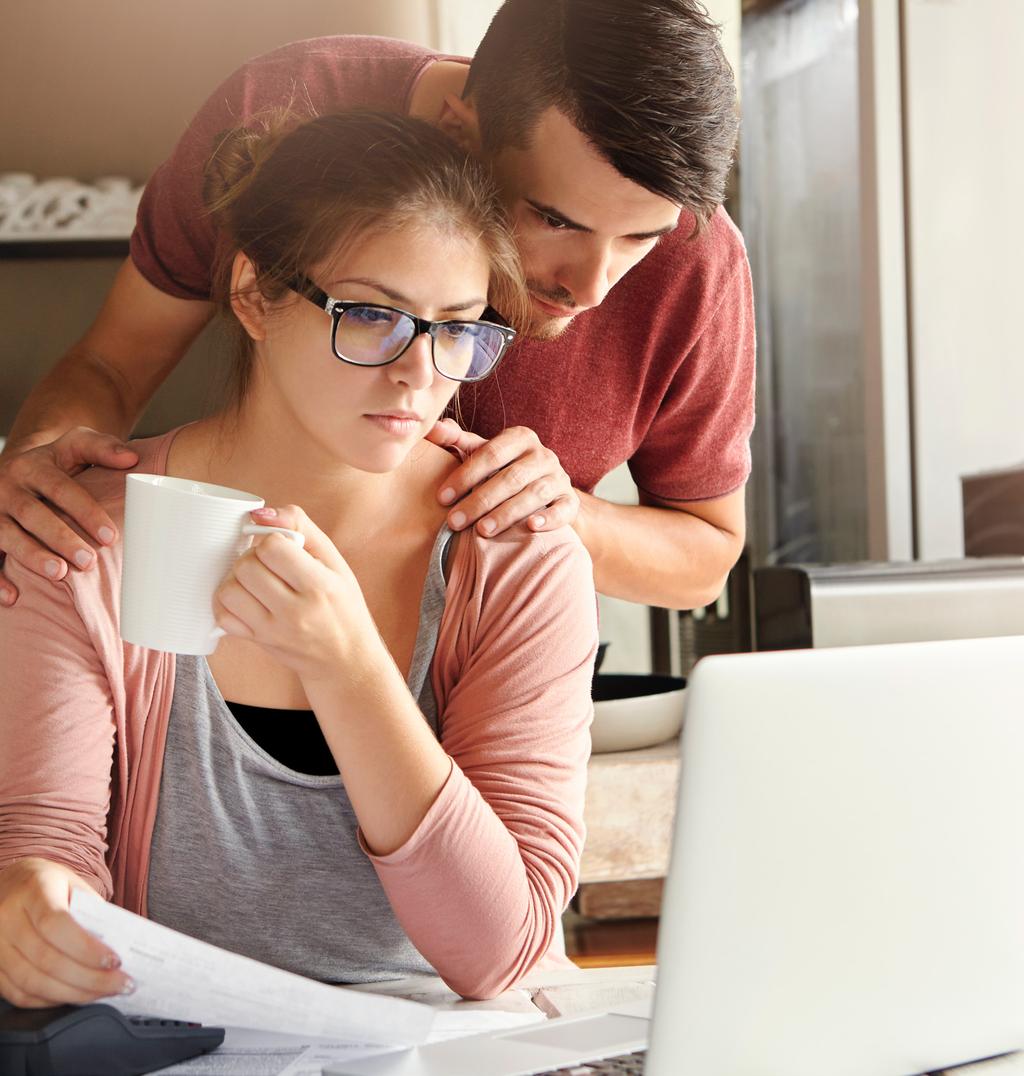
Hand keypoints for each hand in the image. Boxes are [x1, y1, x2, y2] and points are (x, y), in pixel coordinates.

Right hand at [0, 428, 138, 604]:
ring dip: (31, 557)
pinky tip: (14, 597)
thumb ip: (102, 448)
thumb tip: (131, 459)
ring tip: (59, 573)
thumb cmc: (54, 463)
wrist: (14, 468)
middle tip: (88, 560)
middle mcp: (7, 488)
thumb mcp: (74, 446)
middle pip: (33, 515)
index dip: (85, 512)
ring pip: (6, 535)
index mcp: (32, 467)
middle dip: (60, 539)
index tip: (110, 536)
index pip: (61, 489)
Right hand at [0, 858, 131, 1006]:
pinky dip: (49, 1001)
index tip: (114, 960)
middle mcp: (6, 918)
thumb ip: (92, 912)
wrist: (10, 883)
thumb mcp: (73, 885)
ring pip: (32, 983)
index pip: (56, 924)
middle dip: (89, 979)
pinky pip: (18, 994)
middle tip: (120, 984)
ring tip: (103, 993)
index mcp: (32, 891)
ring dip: (73, 994)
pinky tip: (73, 995)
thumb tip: (120, 946)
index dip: (86, 948)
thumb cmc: (49, 885)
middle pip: (46, 960)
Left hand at [213, 506, 376, 681]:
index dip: (271, 540)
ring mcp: (273, 630)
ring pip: (229, 591)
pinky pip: (223, 617)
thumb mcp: (335, 562)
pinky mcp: (258, 642)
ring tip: (255, 581)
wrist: (345, 659)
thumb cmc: (342, 606)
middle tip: (267, 564)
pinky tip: (245, 599)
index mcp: (320, 586)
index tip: (281, 547)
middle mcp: (296, 611)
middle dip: (252, 557)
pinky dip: (227, 603)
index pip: (273, 548)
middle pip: (246, 567)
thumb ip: (302, 528)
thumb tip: (260, 513)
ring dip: (236, 579)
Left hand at [425, 419, 578, 536]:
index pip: (490, 454)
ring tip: (482, 531)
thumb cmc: (505, 471)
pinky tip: (531, 527)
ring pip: (534, 494)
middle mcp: (543, 455)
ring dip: (507, 514)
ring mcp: (559, 478)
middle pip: (510, 477)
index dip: (465, 476)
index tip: (442, 498)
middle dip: (480, 501)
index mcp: (520, 438)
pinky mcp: (570, 502)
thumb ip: (457, 442)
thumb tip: (432, 428)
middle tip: (455, 522)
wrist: (546, 490)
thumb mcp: (484, 454)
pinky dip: (549, 518)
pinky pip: (563, 509)